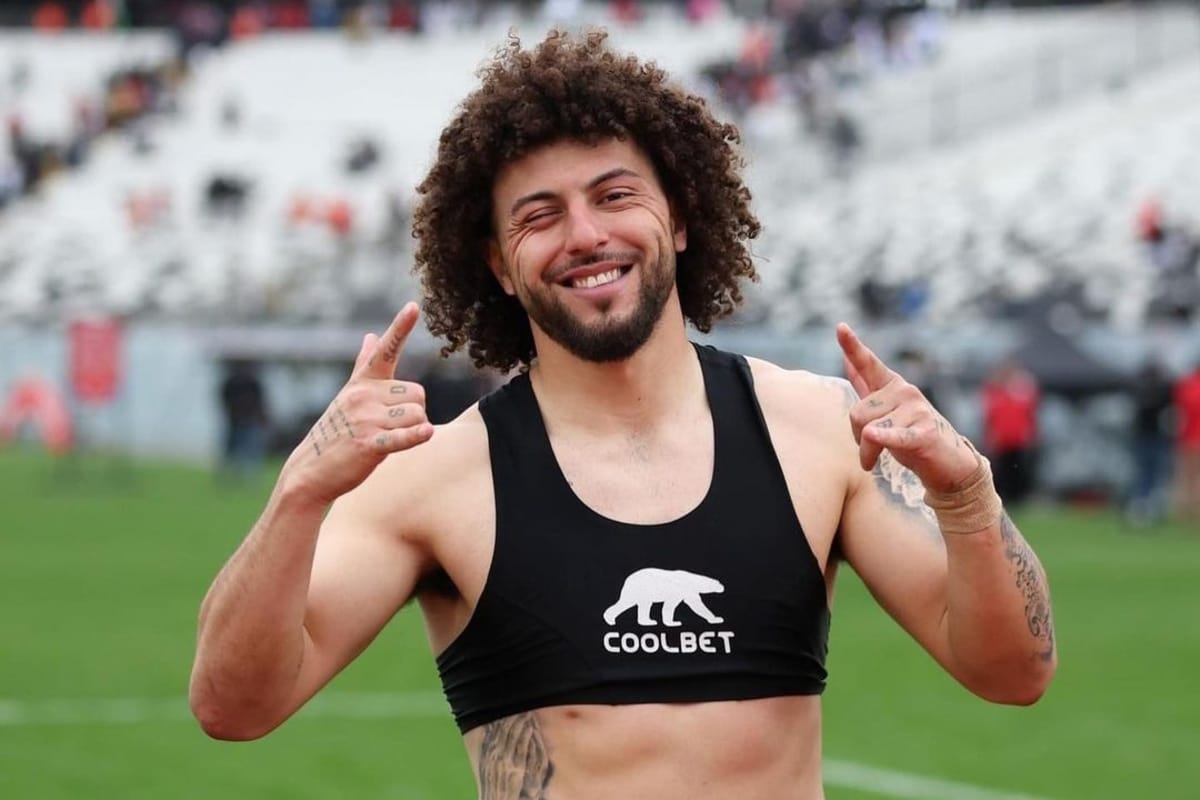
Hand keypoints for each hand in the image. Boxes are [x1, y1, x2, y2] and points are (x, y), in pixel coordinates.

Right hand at [283, 302, 433, 505]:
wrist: (311, 471)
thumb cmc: (337, 431)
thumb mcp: (349, 393)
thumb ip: (364, 365)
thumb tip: (370, 335)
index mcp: (363, 382)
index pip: (385, 350)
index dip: (400, 327)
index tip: (413, 305)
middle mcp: (364, 396)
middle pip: (418, 394)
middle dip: (413, 412)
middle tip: (390, 427)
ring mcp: (366, 419)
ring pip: (418, 415)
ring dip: (413, 431)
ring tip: (388, 440)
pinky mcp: (369, 444)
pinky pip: (404, 435)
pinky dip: (416, 436)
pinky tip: (426, 434)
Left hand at [836, 323, 976, 492]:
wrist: (948, 462)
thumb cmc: (912, 435)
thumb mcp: (887, 408)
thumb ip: (867, 386)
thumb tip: (847, 359)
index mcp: (892, 385)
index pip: (868, 363)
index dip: (852, 346)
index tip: (840, 327)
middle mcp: (904, 391)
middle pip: (857, 412)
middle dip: (858, 436)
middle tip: (874, 446)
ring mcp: (916, 410)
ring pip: (868, 430)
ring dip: (868, 452)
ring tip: (880, 457)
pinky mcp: (925, 432)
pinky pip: (893, 435)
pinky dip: (883, 438)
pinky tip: (874, 436)